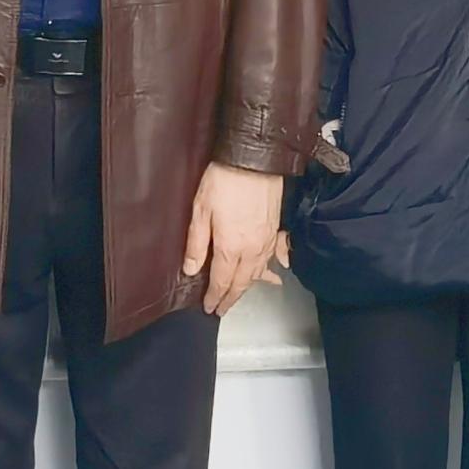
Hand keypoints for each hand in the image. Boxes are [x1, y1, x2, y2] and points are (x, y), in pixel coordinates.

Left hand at [185, 163, 285, 313]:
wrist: (254, 159)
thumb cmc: (223, 181)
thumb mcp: (200, 211)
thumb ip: (196, 243)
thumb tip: (192, 270)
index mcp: (231, 248)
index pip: (222, 281)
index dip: (215, 297)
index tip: (209, 308)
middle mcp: (252, 250)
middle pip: (242, 282)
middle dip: (231, 298)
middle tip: (222, 310)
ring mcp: (267, 240)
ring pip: (258, 272)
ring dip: (248, 286)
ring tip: (240, 296)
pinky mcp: (275, 229)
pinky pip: (275, 255)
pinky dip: (274, 267)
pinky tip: (277, 274)